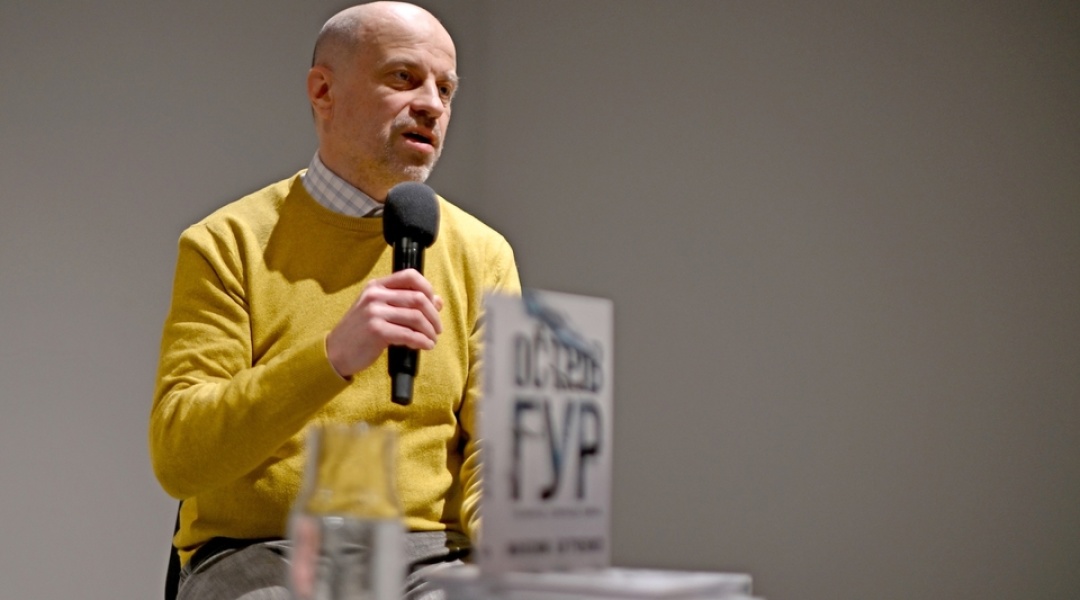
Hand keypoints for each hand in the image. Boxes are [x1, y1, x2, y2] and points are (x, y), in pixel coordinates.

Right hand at [326, 269, 443, 377]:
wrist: (335, 351)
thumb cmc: (360, 332)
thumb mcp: (378, 311)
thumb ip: (405, 303)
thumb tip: (437, 300)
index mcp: (376, 287)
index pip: (410, 276)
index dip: (428, 288)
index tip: (434, 304)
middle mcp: (375, 296)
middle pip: (418, 298)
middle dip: (434, 315)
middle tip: (437, 328)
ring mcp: (374, 312)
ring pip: (416, 317)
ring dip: (430, 331)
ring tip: (432, 339)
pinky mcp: (376, 331)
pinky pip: (409, 334)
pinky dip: (422, 341)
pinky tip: (425, 346)